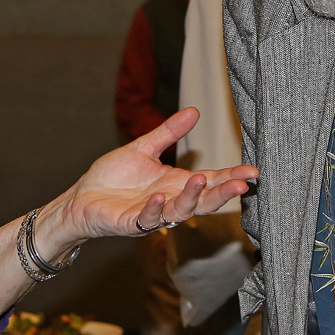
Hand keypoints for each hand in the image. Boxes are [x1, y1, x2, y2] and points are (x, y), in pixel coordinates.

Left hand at [50, 108, 256, 246]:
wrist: (82, 197)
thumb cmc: (112, 176)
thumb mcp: (143, 149)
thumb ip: (168, 133)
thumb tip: (194, 111)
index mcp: (176, 184)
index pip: (211, 181)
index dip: (231, 177)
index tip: (253, 171)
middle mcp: (170, 201)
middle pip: (204, 201)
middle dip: (223, 193)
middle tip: (242, 185)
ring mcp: (152, 214)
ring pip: (180, 212)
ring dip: (191, 198)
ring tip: (200, 180)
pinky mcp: (131, 223)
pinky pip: (147, 219)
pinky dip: (154, 209)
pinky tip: (159, 197)